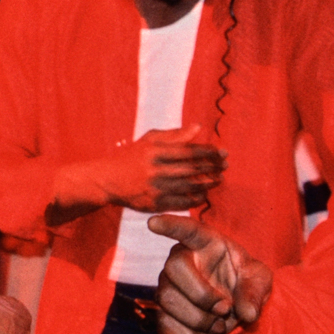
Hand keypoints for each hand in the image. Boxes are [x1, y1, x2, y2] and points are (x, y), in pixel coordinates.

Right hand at [58, 128, 223, 218]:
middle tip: (225, 165)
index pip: (190, 151)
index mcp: (156, 152)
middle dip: (213, 167)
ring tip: (219, 179)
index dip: (209, 152)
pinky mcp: (154, 204)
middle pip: (193, 169)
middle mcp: (156, 170)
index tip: (222, 152)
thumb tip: (198, 128)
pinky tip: (204, 194)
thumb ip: (175, 135)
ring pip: (190, 187)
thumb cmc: (131, 156)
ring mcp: (155, 189)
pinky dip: (196, 198)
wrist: (108, 180)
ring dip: (208, 183)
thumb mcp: (150, 139)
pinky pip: (182, 203)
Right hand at [150, 215, 271, 333]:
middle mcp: (180, 260)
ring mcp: (168, 286)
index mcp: (205, 243)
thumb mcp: (260, 280)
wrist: (235, 309)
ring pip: (167, 301)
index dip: (170, 225)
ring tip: (221, 326)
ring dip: (198, 320)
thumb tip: (248, 313)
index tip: (153, 222)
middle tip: (224, 309)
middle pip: (174, 269)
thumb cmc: (245, 282)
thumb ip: (255, 292)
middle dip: (201, 295)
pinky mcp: (164, 312)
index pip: (186, 229)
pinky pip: (166, 326)